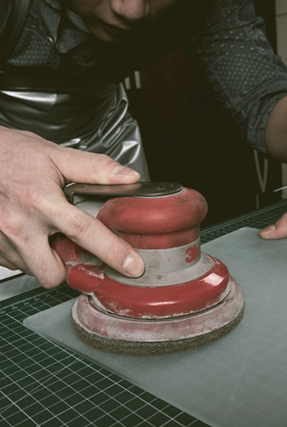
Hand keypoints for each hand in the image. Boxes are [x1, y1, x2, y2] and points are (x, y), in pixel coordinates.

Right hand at [0, 127, 144, 287]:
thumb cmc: (10, 154)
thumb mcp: (56, 155)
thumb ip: (96, 168)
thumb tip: (129, 177)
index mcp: (41, 201)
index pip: (85, 232)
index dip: (113, 252)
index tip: (133, 266)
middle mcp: (19, 225)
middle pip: (55, 272)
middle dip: (71, 267)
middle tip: (77, 248)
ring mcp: (1, 240)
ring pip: (35, 272)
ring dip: (49, 260)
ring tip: (50, 235)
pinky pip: (16, 265)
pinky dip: (29, 256)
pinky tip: (31, 235)